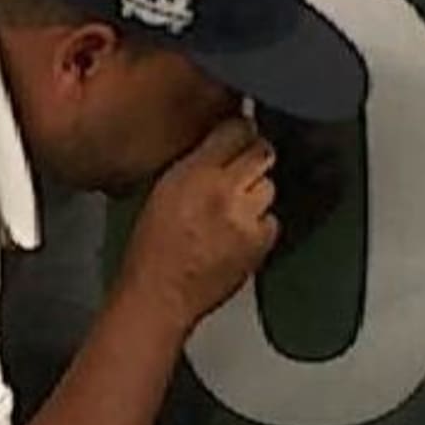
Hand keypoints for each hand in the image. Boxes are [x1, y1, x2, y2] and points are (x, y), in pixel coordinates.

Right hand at [121, 116, 280, 325]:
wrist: (160, 295)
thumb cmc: (152, 250)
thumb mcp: (164, 189)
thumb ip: (196, 163)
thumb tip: (223, 144)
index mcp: (192, 173)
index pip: (236, 129)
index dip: (241, 131)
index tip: (240, 135)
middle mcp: (222, 191)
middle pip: (262, 153)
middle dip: (254, 159)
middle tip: (241, 172)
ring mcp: (244, 218)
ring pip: (270, 186)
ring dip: (257, 193)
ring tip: (235, 208)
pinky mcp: (259, 243)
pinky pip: (273, 220)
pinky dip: (262, 224)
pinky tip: (240, 233)